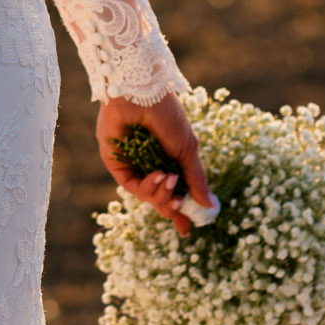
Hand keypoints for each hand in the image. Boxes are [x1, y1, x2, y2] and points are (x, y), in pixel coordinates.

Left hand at [96, 90, 213, 237]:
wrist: (143, 93)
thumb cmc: (168, 116)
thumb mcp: (187, 150)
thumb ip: (195, 179)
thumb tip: (208, 206)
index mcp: (168, 161)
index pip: (174, 193)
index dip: (180, 213)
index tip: (187, 230)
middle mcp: (150, 165)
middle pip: (160, 199)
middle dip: (171, 207)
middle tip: (179, 206)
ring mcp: (133, 165)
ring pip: (147, 195)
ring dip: (162, 194)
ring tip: (170, 181)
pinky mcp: (116, 162)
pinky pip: (132, 185)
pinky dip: (147, 186)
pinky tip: (159, 176)